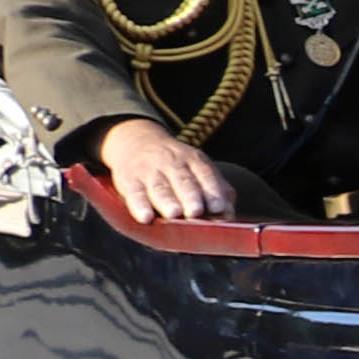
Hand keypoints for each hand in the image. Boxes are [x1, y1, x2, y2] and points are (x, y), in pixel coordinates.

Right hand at [97, 125, 238, 224]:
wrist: (136, 141)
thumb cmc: (176, 166)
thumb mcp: (198, 168)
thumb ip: (217, 190)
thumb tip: (229, 214)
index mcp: (195, 161)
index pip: (206, 175)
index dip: (212, 191)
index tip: (218, 208)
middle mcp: (173, 164)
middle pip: (184, 181)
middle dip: (191, 196)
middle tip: (195, 211)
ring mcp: (150, 172)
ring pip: (160, 188)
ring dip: (167, 201)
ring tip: (174, 214)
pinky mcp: (129, 180)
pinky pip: (134, 193)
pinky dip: (139, 206)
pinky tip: (145, 217)